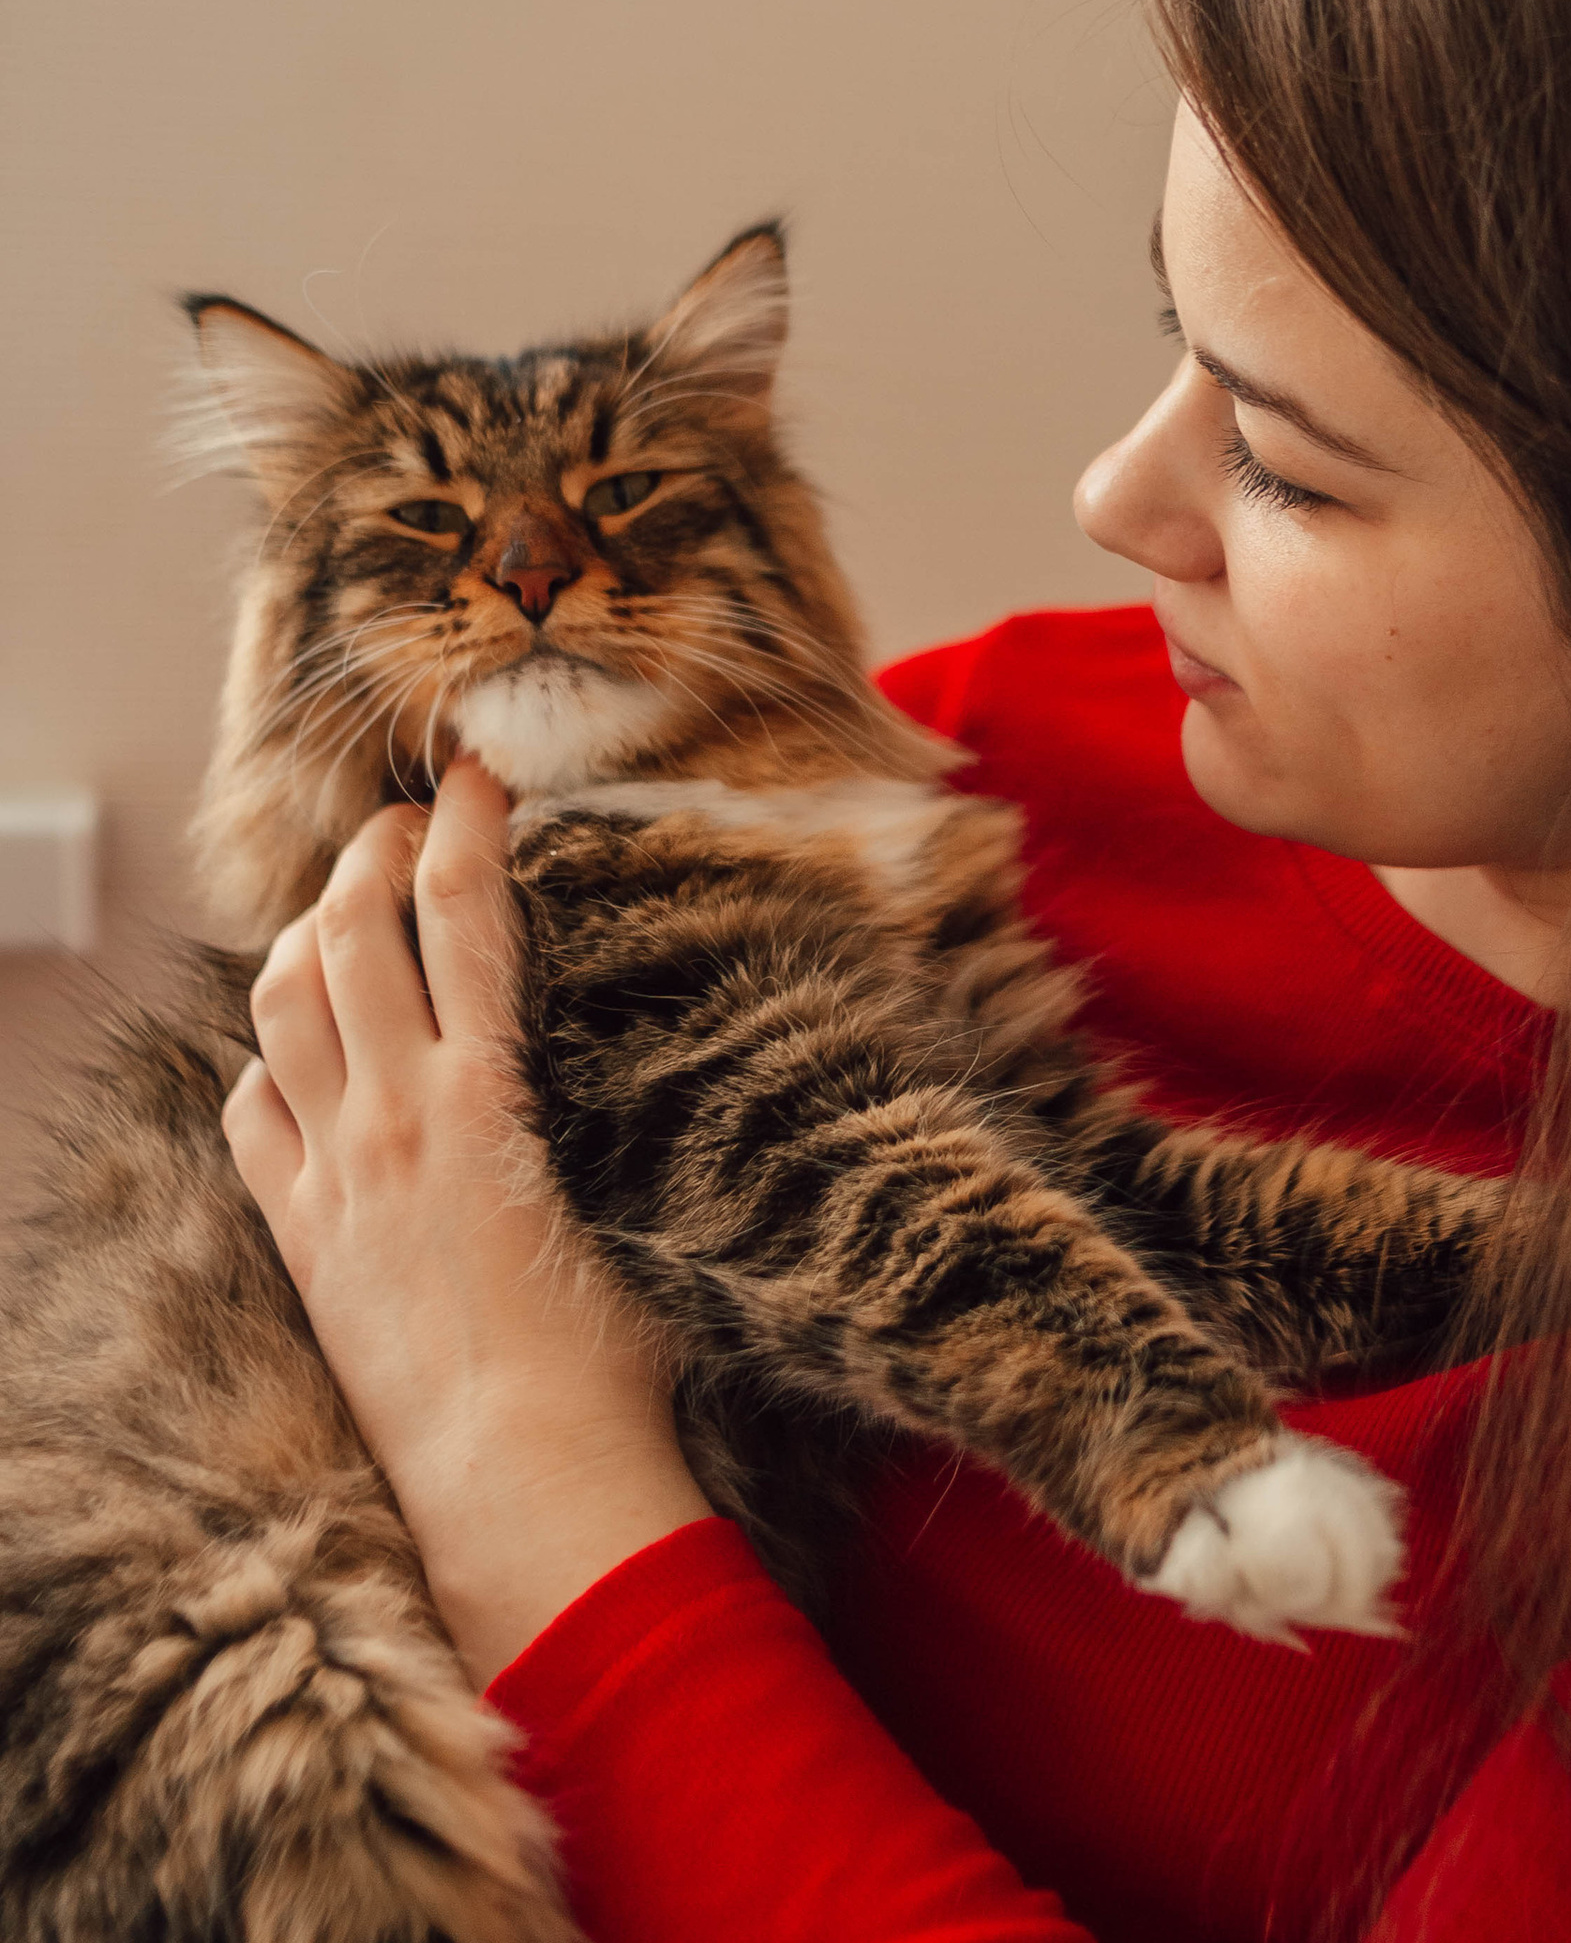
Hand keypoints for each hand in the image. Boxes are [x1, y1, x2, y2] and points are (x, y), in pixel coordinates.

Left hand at [225, 756, 711, 1685]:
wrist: (524, 1478)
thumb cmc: (616, 1352)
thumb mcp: (634, 1192)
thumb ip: (607, 1103)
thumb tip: (637, 1039)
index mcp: (488, 1095)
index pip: (464, 911)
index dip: (466, 824)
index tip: (478, 774)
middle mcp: (394, 1116)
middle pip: (348, 931)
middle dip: (372, 851)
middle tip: (406, 820)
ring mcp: (334, 1175)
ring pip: (278, 1005)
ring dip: (305, 932)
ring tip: (340, 906)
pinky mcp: (303, 1237)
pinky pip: (250, 1111)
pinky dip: (266, 1053)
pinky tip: (297, 1047)